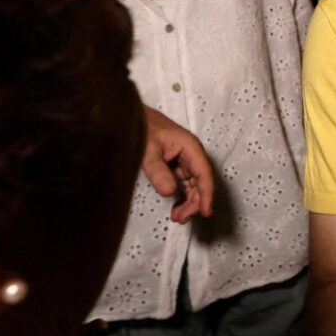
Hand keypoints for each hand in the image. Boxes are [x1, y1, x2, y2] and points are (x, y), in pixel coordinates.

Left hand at [141, 105, 213, 221]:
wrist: (129, 116)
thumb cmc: (142, 127)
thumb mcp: (147, 150)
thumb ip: (158, 171)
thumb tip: (170, 192)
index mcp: (190, 147)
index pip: (204, 174)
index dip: (206, 194)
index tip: (205, 212)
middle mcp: (191, 154)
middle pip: (201, 182)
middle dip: (195, 202)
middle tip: (180, 218)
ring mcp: (184, 159)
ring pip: (193, 185)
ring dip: (189, 202)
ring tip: (176, 216)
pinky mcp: (175, 164)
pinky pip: (184, 183)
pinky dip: (182, 196)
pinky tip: (175, 207)